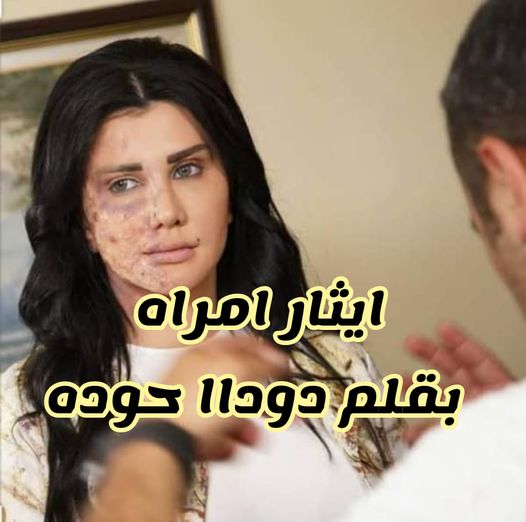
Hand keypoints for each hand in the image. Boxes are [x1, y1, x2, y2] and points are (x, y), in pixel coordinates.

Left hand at [159, 333, 288, 459]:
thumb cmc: (189, 403)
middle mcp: (195, 377)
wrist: (161, 445)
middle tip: (280, 408)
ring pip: (229, 413)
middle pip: (237, 383)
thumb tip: (276, 358)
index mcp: (204, 355)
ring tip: (254, 437)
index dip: (264, 352)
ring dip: (248, 426)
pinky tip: (229, 448)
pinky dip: (228, 443)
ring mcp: (188, 406)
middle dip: (262, 398)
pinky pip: (216, 437)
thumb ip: (259, 362)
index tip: (281, 364)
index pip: (239, 345)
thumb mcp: (235, 372)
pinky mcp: (186, 433)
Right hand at [402, 321, 513, 444]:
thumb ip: (482, 393)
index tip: (443, 328)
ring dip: (418, 389)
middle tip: (411, 342)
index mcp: (498, 388)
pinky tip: (411, 435)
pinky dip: (423, 430)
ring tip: (399, 382)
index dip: (459, 342)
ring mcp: (470, 417)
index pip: (478, 359)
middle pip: (454, 370)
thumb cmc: (514, 433)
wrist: (516, 469)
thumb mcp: (504, 408)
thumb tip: (464, 387)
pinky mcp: (461, 435)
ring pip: (440, 397)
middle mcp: (482, 400)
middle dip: (430, 355)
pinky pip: (438, 429)